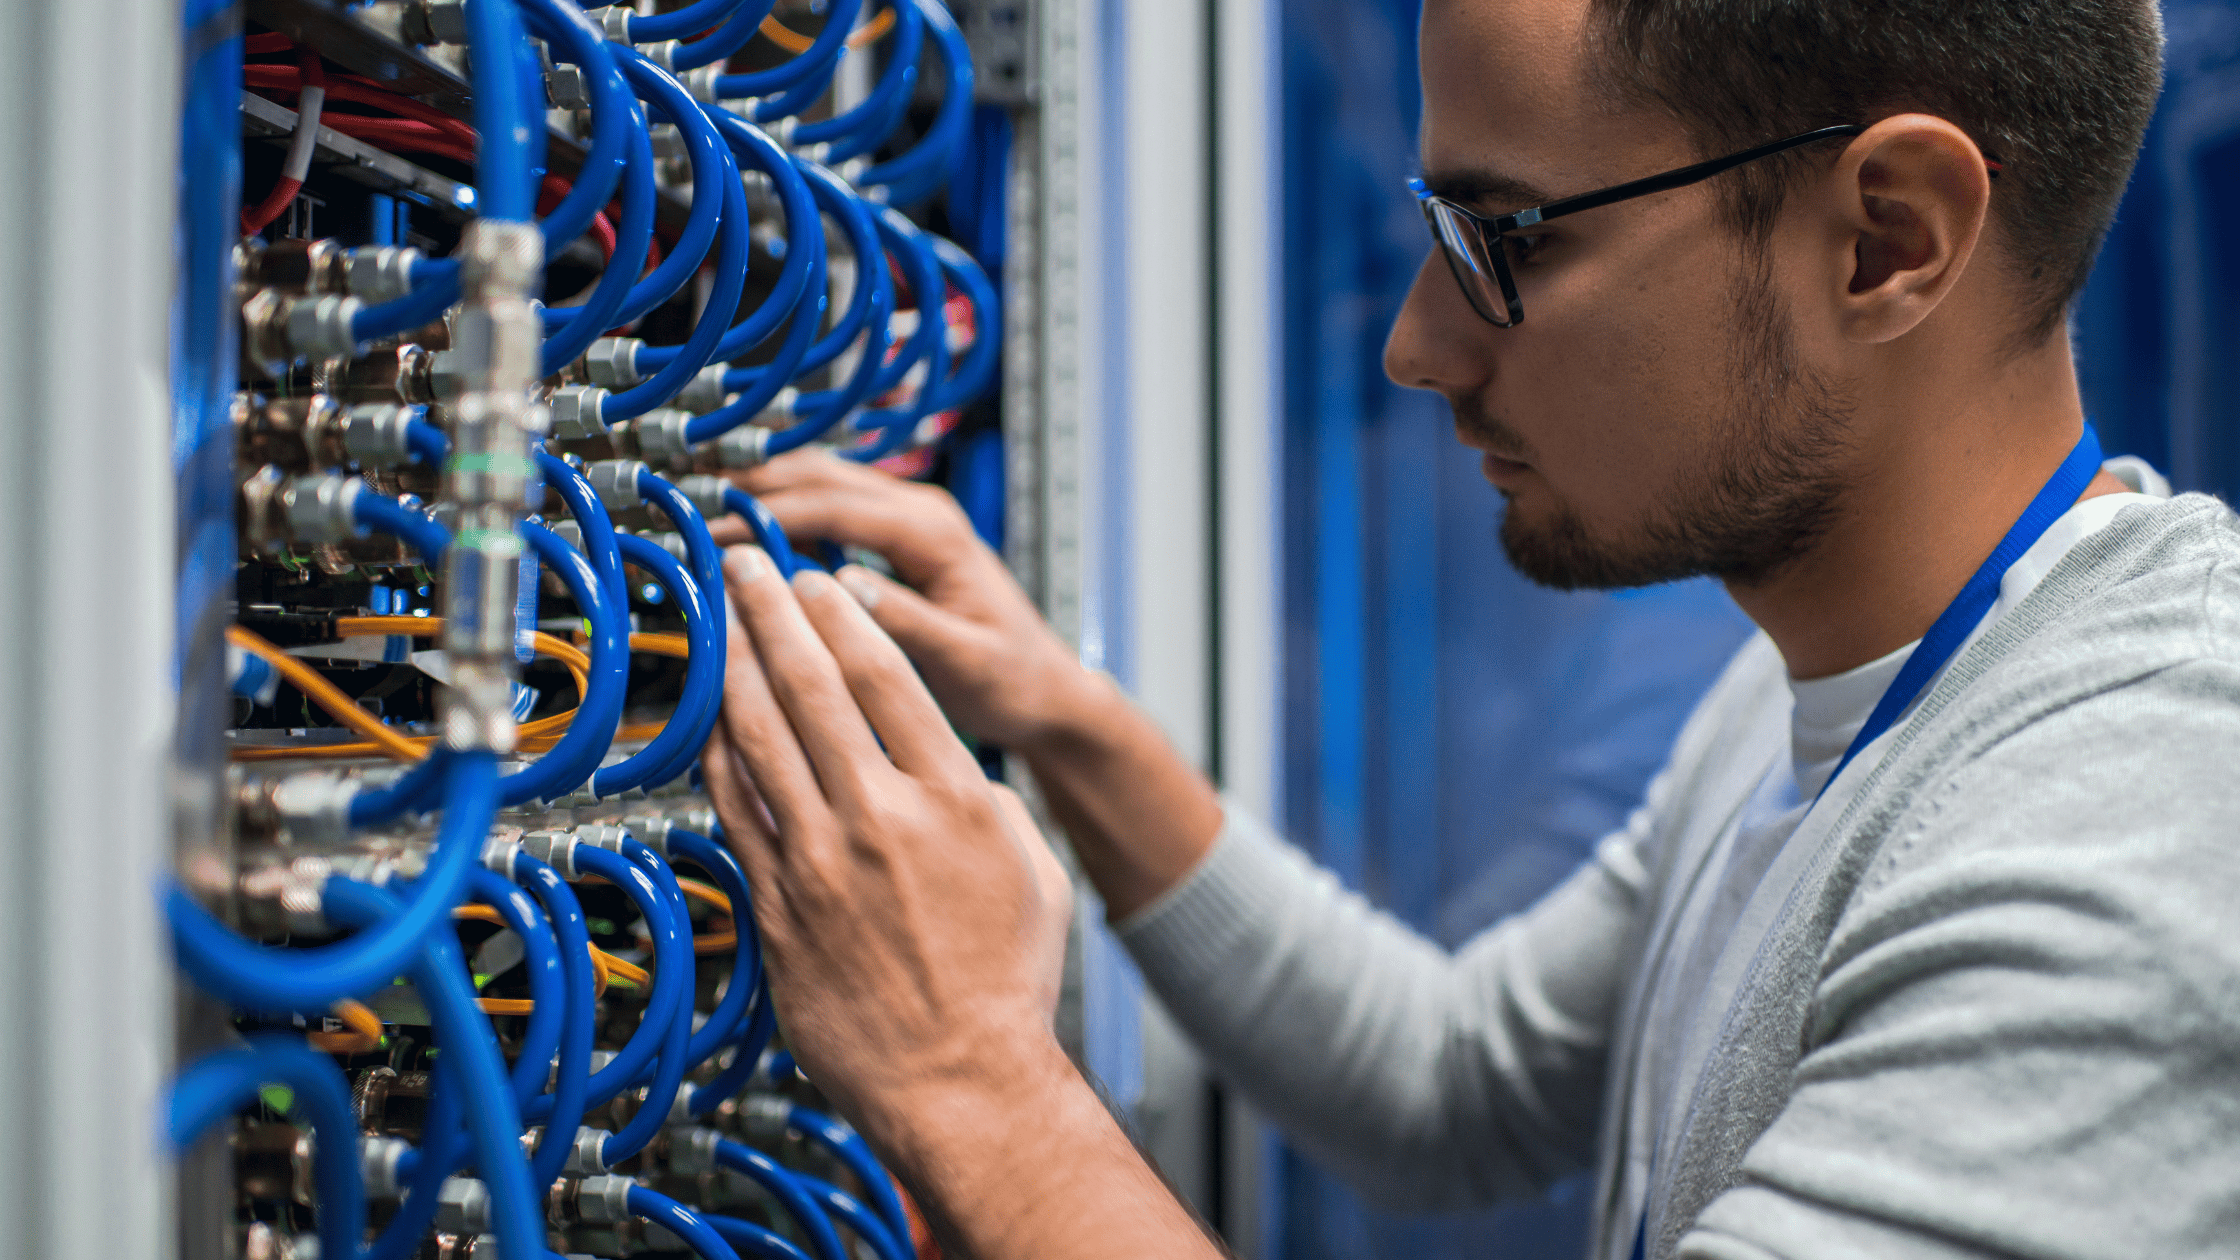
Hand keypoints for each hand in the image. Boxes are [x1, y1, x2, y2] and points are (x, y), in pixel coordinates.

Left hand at [702, 543, 1073, 1136]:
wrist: (962, 1081)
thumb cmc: (1004, 987)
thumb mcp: (1031, 870)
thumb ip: (984, 801)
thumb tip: (948, 770)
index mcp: (955, 797)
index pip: (888, 674)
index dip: (842, 614)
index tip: (819, 581)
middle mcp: (884, 816)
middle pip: (814, 684)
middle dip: (774, 611)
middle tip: (748, 567)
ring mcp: (822, 859)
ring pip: (761, 734)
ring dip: (735, 664)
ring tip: (719, 620)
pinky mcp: (778, 902)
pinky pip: (734, 806)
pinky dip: (717, 750)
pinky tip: (709, 717)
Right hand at [714, 451, 1092, 748]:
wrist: (1046, 689)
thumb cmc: (1015, 679)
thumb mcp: (964, 660)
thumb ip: (906, 622)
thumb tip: (842, 589)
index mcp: (934, 533)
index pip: (834, 505)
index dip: (768, 514)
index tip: (715, 532)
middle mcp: (922, 513)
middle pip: (820, 477)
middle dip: (753, 488)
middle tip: (690, 511)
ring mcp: (910, 522)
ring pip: (822, 484)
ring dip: (764, 492)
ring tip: (702, 514)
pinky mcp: (898, 541)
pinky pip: (831, 511)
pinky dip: (786, 513)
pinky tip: (747, 537)